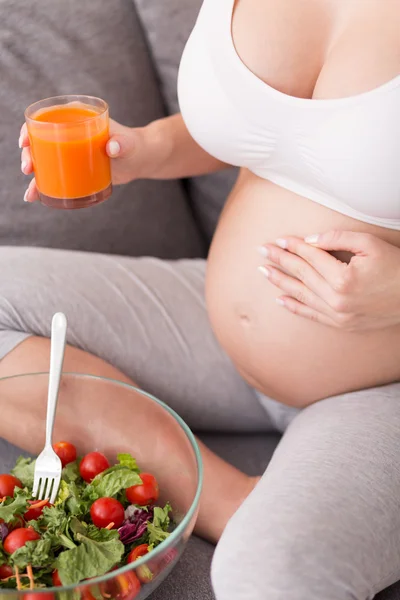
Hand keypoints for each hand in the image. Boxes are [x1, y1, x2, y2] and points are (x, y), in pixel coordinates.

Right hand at [19, 118, 164, 201]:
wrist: (140, 159)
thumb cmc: (134, 145)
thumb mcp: (129, 143)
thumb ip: (122, 143)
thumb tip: (112, 147)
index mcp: (76, 117)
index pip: (47, 118)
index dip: (30, 128)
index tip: (26, 141)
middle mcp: (68, 133)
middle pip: (40, 141)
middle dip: (29, 155)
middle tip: (29, 169)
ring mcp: (70, 152)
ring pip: (45, 160)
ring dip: (34, 174)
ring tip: (31, 191)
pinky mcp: (74, 168)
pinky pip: (55, 176)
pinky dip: (44, 186)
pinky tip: (35, 197)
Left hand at [258, 230, 399, 330]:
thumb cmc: (396, 267)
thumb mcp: (370, 244)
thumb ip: (337, 238)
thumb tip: (309, 240)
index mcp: (343, 278)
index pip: (310, 257)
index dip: (293, 247)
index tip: (278, 240)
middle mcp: (337, 299)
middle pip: (301, 275)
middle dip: (280, 261)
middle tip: (261, 252)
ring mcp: (338, 315)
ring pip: (301, 295)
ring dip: (280, 282)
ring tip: (263, 271)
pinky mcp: (341, 324)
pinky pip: (311, 314)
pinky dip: (294, 306)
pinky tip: (280, 298)